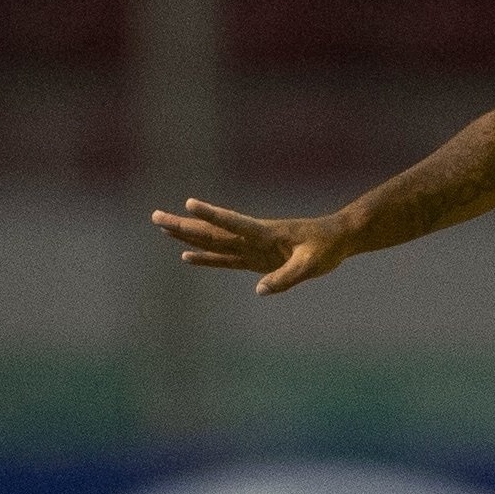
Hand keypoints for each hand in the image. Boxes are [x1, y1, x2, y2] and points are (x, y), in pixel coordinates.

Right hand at [150, 199, 355, 294]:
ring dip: (188, 236)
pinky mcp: (256, 258)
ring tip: (164, 229)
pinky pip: (226, 258)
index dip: (211, 215)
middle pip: (212, 232)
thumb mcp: (312, 264)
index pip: (234, 223)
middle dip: (184, 225)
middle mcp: (253, 238)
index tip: (189, 203)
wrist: (338, 238)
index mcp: (266, 233)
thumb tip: (259, 290)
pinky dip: (206, 258)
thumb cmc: (327, 247)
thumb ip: (287, 277)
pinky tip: (188, 257)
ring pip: (214, 242)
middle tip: (156, 216)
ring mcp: (252, 247)